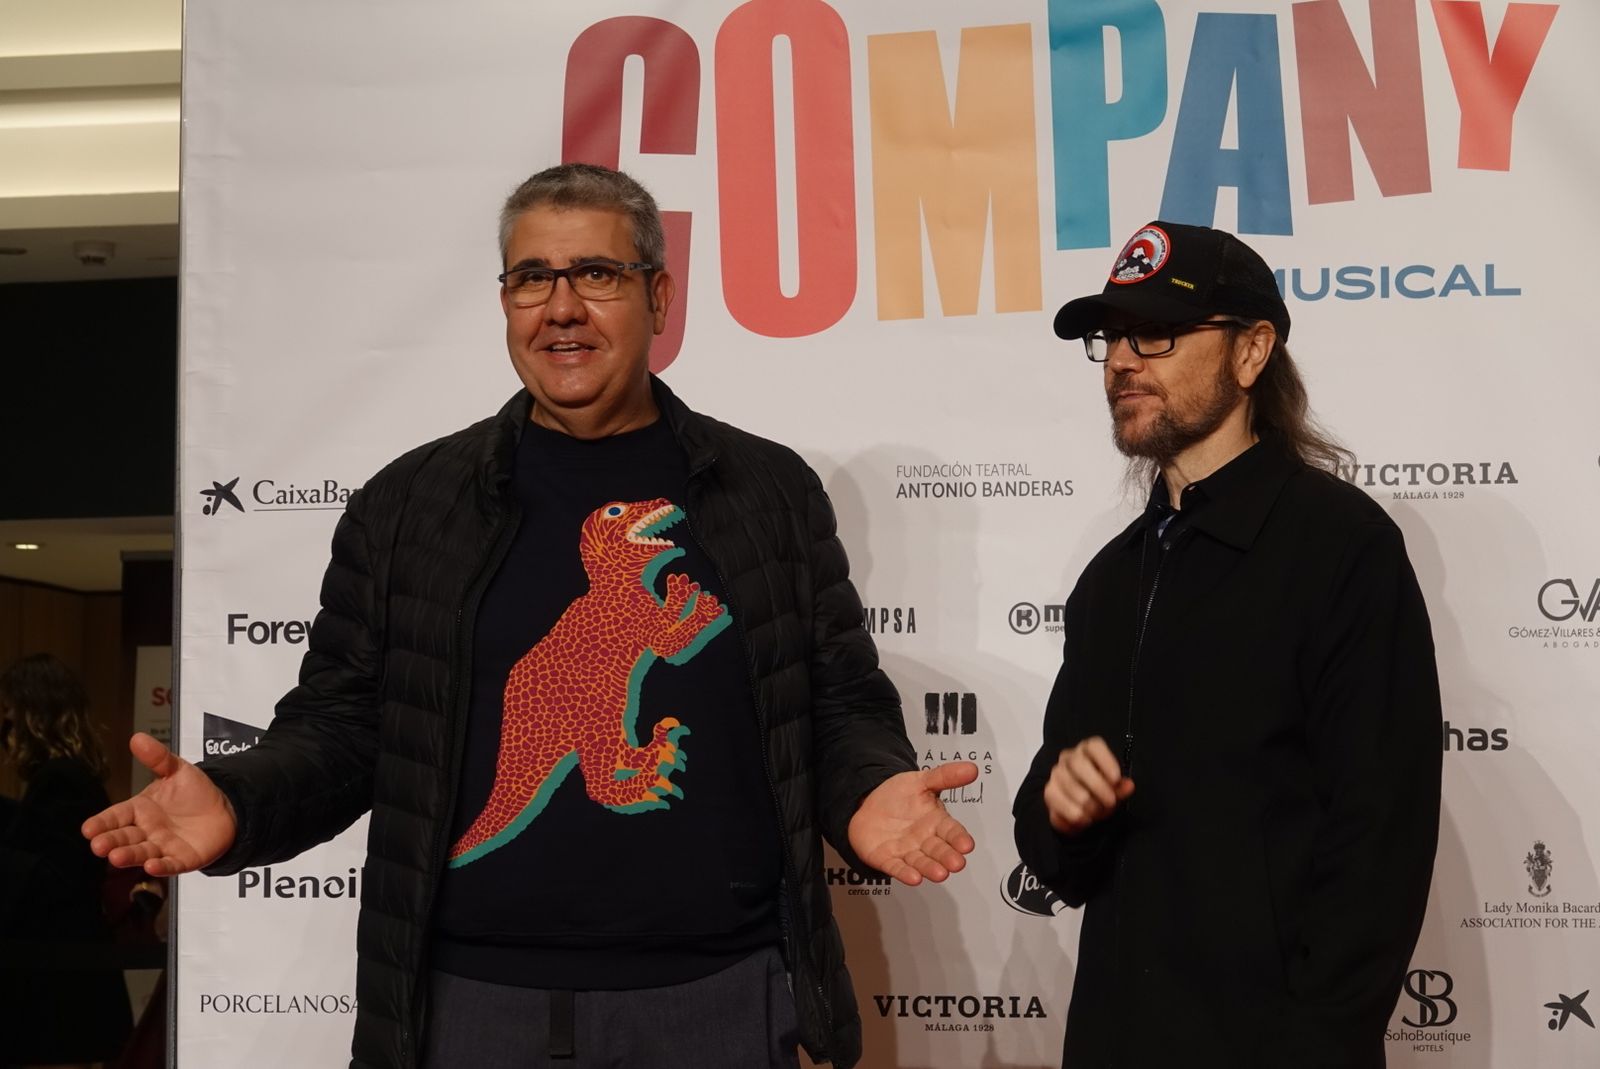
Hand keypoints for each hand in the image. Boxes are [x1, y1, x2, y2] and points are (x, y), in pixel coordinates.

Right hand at [82, 733, 237, 875]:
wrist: (225, 809)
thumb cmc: (195, 793)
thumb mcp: (177, 770)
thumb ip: (158, 758)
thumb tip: (137, 738)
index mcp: (140, 810)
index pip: (117, 816)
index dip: (103, 822)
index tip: (88, 828)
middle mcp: (147, 831)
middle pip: (124, 837)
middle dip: (110, 841)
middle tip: (97, 845)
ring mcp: (162, 846)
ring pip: (142, 852)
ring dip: (129, 856)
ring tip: (116, 857)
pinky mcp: (182, 859)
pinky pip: (170, 864)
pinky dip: (161, 866)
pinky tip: (152, 866)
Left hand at [846, 762, 976, 885]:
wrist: (866, 803)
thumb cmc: (898, 796)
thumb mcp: (921, 780)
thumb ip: (945, 776)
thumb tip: (971, 768)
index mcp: (936, 821)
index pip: (952, 832)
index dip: (959, 838)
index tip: (967, 845)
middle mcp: (924, 840)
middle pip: (939, 851)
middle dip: (948, 857)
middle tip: (956, 863)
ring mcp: (906, 851)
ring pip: (921, 862)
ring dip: (930, 869)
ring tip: (940, 874)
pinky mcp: (887, 859)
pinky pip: (896, 867)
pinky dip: (905, 873)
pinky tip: (913, 877)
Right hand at [1043, 736, 1133, 834]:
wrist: (1081, 810)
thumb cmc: (1100, 793)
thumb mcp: (1114, 791)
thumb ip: (1121, 788)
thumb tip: (1128, 785)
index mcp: (1087, 750)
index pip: (1094, 746)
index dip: (1106, 761)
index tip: (1116, 780)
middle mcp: (1069, 758)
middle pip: (1079, 764)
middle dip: (1097, 785)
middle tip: (1110, 802)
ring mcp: (1056, 774)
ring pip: (1069, 785)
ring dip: (1087, 804)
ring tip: (1097, 813)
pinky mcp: (1049, 792)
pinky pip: (1059, 803)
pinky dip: (1074, 814)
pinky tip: (1084, 820)